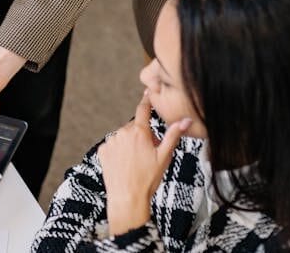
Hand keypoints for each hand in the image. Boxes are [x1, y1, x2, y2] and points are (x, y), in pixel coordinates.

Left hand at [98, 95, 189, 236]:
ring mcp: (111, 141)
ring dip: (129, 143)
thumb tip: (186, 120)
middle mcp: (123, 132)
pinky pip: (113, 146)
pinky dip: (119, 151)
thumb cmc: (148, 179)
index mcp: (139, 132)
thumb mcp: (164, 156)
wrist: (127, 198)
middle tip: (148, 153)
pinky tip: (124, 164)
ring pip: (123, 136)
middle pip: (135, 127)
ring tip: (136, 162)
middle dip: (142, 135)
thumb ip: (174, 135)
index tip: (148, 90)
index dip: (147, 100)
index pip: (143, 109)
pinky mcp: (103, 150)